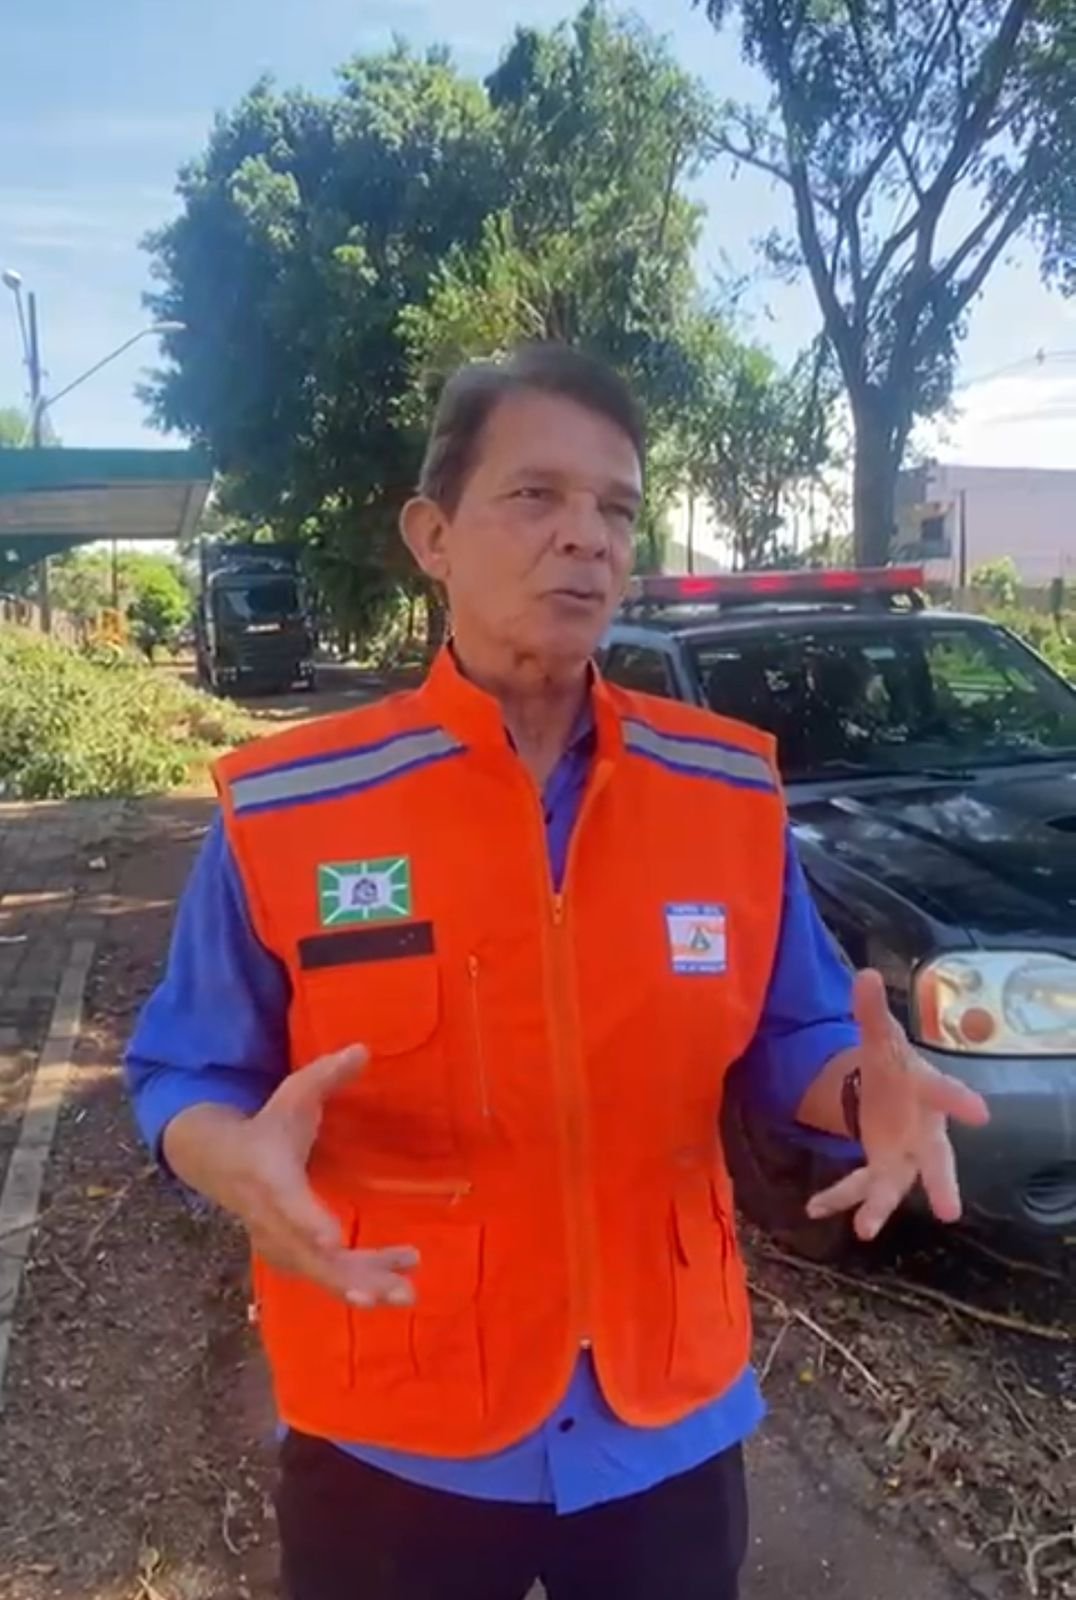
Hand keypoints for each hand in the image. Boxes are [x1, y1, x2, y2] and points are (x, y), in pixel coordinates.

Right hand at [164, 1046, 418, 1308]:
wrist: (221, 1161)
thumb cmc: (267, 1125)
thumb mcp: (292, 1094)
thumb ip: (326, 1075)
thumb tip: (363, 1049)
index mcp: (270, 1177)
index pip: (288, 1203)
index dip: (309, 1222)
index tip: (334, 1240)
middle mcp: (273, 1218)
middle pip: (309, 1256)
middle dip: (351, 1275)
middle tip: (394, 1291)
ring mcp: (279, 1242)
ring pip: (321, 1274)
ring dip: (363, 1287)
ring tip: (406, 1296)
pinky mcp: (291, 1255)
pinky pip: (325, 1276)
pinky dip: (359, 1283)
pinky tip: (397, 1284)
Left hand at [806, 970, 989, 1240]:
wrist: (890, 1092)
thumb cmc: (895, 1066)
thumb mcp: (879, 1037)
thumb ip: (872, 1011)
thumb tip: (865, 975)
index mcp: (928, 1093)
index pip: (945, 1093)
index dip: (960, 1101)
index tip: (980, 1113)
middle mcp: (923, 1133)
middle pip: (937, 1160)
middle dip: (941, 1183)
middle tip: (950, 1210)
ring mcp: (903, 1157)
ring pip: (895, 1186)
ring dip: (880, 1207)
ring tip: (864, 1231)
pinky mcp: (880, 1170)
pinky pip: (860, 1186)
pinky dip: (837, 1198)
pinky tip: (813, 1208)